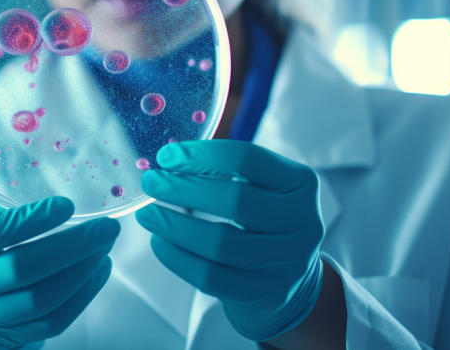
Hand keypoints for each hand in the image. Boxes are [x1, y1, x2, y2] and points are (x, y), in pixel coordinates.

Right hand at [0, 196, 118, 349]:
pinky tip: (97, 271)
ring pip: (41, 300)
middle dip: (70, 247)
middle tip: (105, 228)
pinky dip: (82, 295)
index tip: (65, 206)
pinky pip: (52, 321)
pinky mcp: (5, 341)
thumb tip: (50, 197)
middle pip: (18, 271)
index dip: (27, 221)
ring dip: (82, 271)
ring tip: (105, 247)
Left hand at [135, 140, 323, 341]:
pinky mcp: (262, 293)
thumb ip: (227, 171)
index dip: (200, 156)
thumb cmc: (266, 222)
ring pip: (219, 243)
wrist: (292, 282)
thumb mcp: (266, 189)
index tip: (166, 156)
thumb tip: (168, 161)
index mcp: (300, 183)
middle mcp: (301, 221)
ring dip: (173, 225)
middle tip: (152, 183)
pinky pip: (210, 276)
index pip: (247, 159)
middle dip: (182, 189)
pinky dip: (177, 257)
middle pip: (233, 200)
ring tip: (147, 214)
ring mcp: (284, 261)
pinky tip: (159, 242)